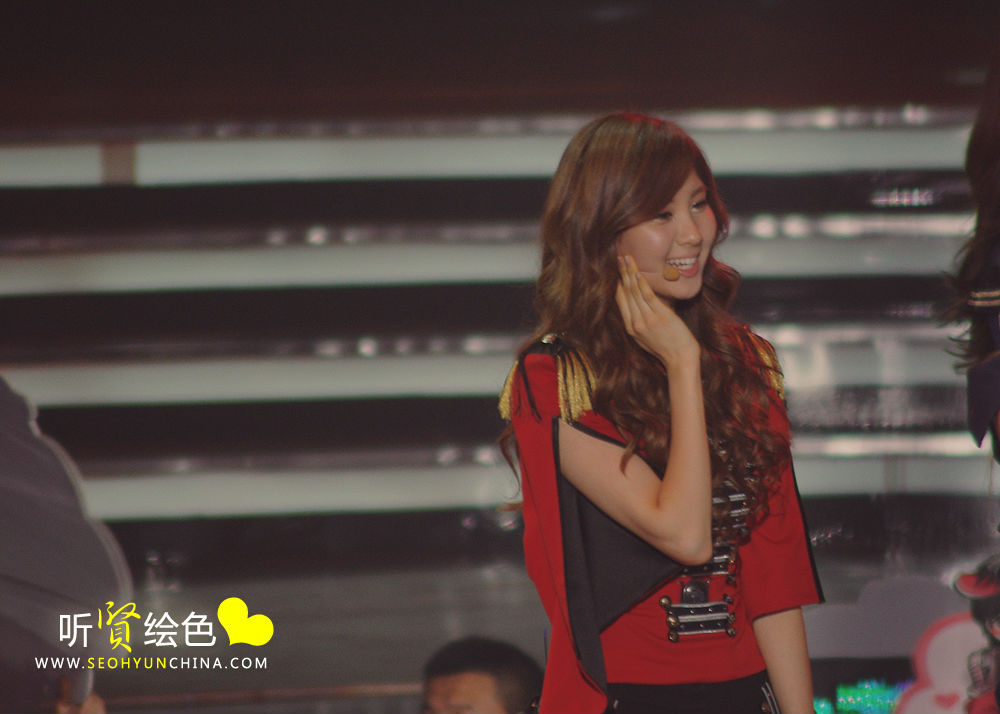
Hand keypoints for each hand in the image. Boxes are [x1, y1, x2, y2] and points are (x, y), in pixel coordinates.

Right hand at [616, 255, 699, 370]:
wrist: (680, 360)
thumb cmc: (667, 349)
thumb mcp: (647, 338)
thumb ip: (641, 321)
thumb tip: (642, 305)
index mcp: (631, 328)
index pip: (620, 301)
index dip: (617, 283)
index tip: (616, 270)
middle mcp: (635, 322)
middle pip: (625, 293)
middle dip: (621, 273)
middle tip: (619, 257)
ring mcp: (646, 319)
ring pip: (634, 292)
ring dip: (630, 273)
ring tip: (626, 258)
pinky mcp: (659, 316)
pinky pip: (648, 296)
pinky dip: (642, 283)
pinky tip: (639, 272)